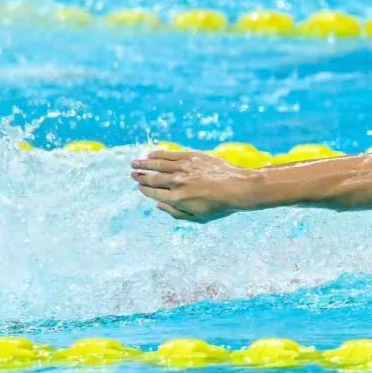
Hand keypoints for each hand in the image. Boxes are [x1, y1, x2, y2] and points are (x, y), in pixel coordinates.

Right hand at [131, 150, 257, 222]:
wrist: (238, 187)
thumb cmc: (220, 206)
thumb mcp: (198, 218)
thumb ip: (176, 213)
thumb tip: (158, 205)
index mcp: (176, 199)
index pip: (153, 192)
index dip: (144, 189)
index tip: (139, 186)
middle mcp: (176, 183)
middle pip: (153, 178)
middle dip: (140, 176)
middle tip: (133, 174)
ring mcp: (183, 168)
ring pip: (158, 164)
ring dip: (144, 163)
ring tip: (135, 163)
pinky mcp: (192, 157)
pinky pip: (170, 154)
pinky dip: (158, 154)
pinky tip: (151, 154)